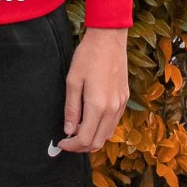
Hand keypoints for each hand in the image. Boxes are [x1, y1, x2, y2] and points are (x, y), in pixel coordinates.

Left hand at [60, 27, 129, 153]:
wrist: (109, 39)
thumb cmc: (88, 56)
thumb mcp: (73, 81)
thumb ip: (71, 109)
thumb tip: (69, 130)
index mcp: (98, 106)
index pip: (85, 139)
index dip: (71, 146)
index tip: (61, 143)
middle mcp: (112, 109)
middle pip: (98, 142)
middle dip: (81, 146)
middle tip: (68, 140)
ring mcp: (121, 104)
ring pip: (107, 134)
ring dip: (93, 138)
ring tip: (78, 130)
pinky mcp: (125, 98)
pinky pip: (114, 123)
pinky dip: (102, 128)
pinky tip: (91, 119)